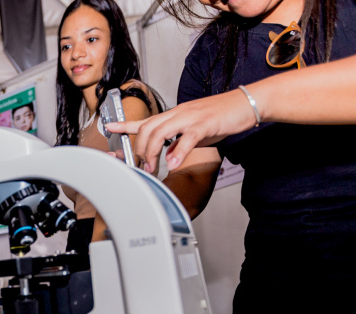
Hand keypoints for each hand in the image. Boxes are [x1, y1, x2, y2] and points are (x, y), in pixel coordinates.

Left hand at [104, 88, 257, 173]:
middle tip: (143, 168)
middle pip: (147, 129)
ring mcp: (190, 117)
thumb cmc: (222, 117)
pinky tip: (173, 164)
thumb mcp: (196, 132)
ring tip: (153, 169)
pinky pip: (187, 138)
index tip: (109, 128)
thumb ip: (179, 144)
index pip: (145, 120)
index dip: (125, 125)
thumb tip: (168, 158)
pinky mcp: (205, 124)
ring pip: (160, 132)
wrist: (246, 103)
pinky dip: (178, 152)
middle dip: (140, 150)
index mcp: (175, 115)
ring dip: (153, 153)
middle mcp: (178, 113)